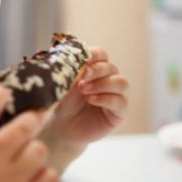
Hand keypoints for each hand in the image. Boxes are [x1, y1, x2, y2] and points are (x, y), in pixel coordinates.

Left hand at [40, 47, 128, 169]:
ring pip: (121, 82)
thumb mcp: (64, 84)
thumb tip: (75, 59)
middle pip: (111, 67)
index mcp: (95, 68)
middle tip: (81, 78)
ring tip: (84, 90)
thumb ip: (71, 71)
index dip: (94, 54)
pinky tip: (91, 100)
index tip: (82, 60)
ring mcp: (116, 95)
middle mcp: (108, 79)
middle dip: (96, 71)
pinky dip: (106, 99)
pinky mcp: (119, 113)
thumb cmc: (62, 102)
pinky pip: (121, 102)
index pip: (101, 54)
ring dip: (103, 84)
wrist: (61, 127)